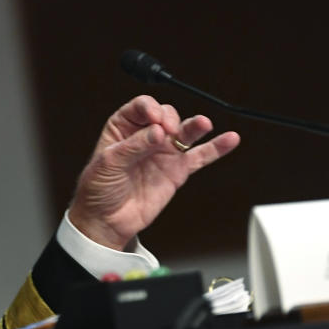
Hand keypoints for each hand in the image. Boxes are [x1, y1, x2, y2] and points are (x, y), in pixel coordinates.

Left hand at [67, 95, 239, 250]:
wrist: (106, 220)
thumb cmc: (98, 188)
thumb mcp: (108, 163)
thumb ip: (133, 146)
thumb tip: (156, 131)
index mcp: (122, 128)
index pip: (141, 107)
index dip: (150, 108)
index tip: (154, 119)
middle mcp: (146, 136)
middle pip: (166, 115)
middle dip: (169, 118)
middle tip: (167, 130)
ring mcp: (163, 153)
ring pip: (185, 132)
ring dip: (196, 125)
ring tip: (203, 123)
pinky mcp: (177, 171)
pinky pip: (200, 156)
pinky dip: (216, 148)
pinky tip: (230, 139)